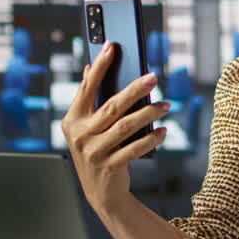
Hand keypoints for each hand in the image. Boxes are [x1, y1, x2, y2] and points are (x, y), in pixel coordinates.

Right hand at [60, 42, 169, 209]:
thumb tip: (90, 67)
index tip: (111, 46)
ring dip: (148, 113)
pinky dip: (151, 139)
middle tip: (154, 77)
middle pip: (112, 107)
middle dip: (134, 90)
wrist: (99, 191)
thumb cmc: (96, 150)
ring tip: (166, 105)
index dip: (99, 67)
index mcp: (72, 120)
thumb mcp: (86, 126)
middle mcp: (80, 136)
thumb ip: (88, 99)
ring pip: (125, 127)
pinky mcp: (110, 167)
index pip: (87, 88)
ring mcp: (94, 153)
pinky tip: (163, 131)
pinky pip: (135, 149)